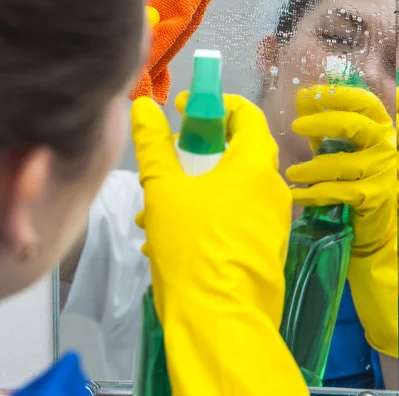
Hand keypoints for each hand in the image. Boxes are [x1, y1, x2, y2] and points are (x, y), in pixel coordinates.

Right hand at [131, 94, 307, 395]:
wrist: (219, 320)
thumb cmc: (191, 247)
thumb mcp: (163, 190)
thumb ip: (153, 144)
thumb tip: (143, 106)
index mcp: (254, 165)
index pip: (246, 114)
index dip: (213, 105)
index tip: (184, 112)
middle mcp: (272, 187)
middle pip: (239, 149)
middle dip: (200, 150)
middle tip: (171, 159)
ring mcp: (273, 219)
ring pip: (235, 185)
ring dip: (199, 184)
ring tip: (159, 205)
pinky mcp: (267, 245)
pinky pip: (239, 214)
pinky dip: (211, 210)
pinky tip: (175, 235)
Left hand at [286, 85, 395, 256]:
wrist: (372, 221)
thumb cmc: (352, 176)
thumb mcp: (337, 144)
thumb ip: (322, 122)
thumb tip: (302, 96)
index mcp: (379, 126)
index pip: (364, 102)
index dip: (340, 95)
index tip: (312, 93)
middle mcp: (386, 145)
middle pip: (354, 125)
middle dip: (322, 122)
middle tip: (295, 126)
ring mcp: (383, 170)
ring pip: (342, 164)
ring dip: (312, 168)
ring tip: (291, 173)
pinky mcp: (375, 196)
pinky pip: (339, 191)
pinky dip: (315, 193)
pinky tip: (297, 195)